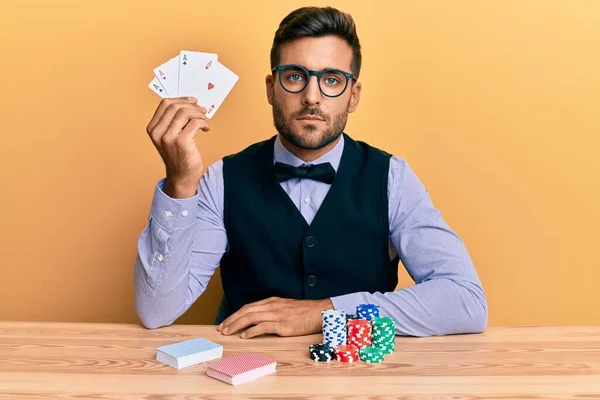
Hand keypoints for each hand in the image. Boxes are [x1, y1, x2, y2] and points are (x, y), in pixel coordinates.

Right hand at [146, 97, 210, 197]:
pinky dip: (203, 122)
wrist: (181, 177)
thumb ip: (174, 122)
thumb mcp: (170, 136)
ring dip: (199, 114)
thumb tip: (189, 104)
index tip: (193, 101)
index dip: (181, 99)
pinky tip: (206, 128)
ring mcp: (168, 137)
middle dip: (192, 106)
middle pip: (175, 106)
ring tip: (205, 121)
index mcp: (153, 128)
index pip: (165, 104)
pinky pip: (195, 123)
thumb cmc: (179, 156)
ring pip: (185, 113)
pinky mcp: (181, 142)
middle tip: (203, 111)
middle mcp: (157, 132)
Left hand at [217, 297, 333, 338]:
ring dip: (237, 325)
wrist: (319, 312)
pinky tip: (245, 336)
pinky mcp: (283, 324)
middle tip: (222, 328)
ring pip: (251, 317)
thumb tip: (258, 320)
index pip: (248, 307)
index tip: (226, 322)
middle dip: (232, 319)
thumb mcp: (285, 307)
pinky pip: (263, 326)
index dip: (235, 314)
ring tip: (228, 332)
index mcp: (272, 301)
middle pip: (246, 311)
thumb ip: (272, 311)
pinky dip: (252, 331)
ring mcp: (277, 315)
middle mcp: (272, 306)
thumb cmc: (304, 312)